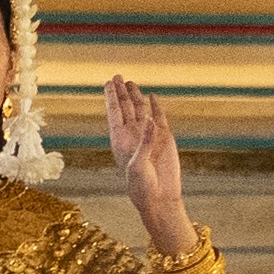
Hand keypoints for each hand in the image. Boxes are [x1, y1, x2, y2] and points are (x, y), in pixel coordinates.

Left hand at [105, 76, 183, 233]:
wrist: (160, 197)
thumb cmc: (142, 186)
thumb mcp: (138, 165)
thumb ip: (145, 142)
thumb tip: (150, 120)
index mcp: (120, 140)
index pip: (114, 114)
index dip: (111, 98)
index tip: (108, 83)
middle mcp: (133, 135)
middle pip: (125, 108)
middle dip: (120, 92)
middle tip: (117, 76)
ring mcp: (148, 135)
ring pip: (140, 110)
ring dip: (135, 96)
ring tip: (130, 82)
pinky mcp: (164, 138)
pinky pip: (160, 117)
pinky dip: (156, 106)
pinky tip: (152, 96)